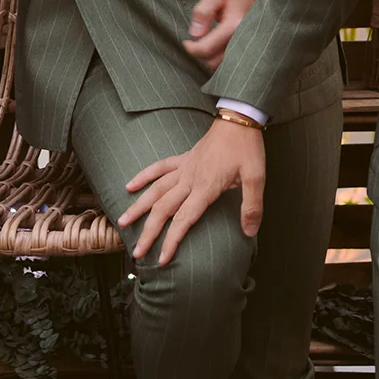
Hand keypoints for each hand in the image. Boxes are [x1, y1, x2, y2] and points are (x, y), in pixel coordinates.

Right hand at [120, 119, 265, 265]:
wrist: (239, 119)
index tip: (161, 259)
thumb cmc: (247, 148)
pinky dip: (143, 176)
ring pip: (155, 190)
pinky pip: (158, 168)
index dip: (171, 241)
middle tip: (137, 252)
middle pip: (163, 209)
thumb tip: (249, 232)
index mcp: (206, 187)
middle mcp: (189, 179)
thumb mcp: (256, 178)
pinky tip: (129, 186)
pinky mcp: (183, 158)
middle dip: (149, 232)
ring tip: (122, 222)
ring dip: (138, 207)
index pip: (183, 220)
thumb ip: (252, 206)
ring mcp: (183, 168)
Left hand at [183, 0, 256, 68]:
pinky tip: (215, 50)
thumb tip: (196, 34)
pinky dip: (218, 61)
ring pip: (220, 67)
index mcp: (234, 25)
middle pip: (212, 62)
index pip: (207, 48)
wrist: (256, 4)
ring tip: (206, 45)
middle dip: (200, 54)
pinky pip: (227, 66)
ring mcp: (246, 50)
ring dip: (209, 59)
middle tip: (197, 43)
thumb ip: (203, 12)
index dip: (192, 48)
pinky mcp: (247, 56)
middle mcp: (242, 40)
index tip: (187, 43)